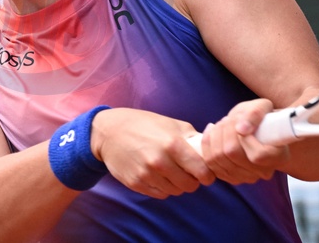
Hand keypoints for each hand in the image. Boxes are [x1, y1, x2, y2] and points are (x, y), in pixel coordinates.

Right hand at [91, 108, 215, 198]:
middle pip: (190, 185)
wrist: (108, 132)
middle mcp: (160, 162)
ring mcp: (147, 174)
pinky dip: (163, 187)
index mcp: (172, 144)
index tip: (205, 173)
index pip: (202, 171)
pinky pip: (160, 194)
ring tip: (170, 171)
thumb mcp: (169, 123)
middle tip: (188, 172)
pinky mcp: (136, 183)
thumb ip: (191, 136)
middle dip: (192, 180)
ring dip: (177, 184)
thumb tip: (210, 148)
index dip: (207, 174)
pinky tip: (158, 175)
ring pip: (175, 191)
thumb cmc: (142, 124)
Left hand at [199, 99, 290, 183]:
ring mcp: (246, 177)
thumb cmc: (260, 117)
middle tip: (228, 120)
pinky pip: (210, 163)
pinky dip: (207, 144)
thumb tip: (241, 129)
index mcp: (278, 156)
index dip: (245, 138)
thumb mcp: (261, 107)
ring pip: (218, 158)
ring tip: (221, 125)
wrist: (254, 129)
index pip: (258, 155)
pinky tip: (212, 132)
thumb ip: (255, 114)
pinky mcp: (229, 177)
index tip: (242, 125)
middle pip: (232, 154)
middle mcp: (263, 172)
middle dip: (225, 131)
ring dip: (214, 136)